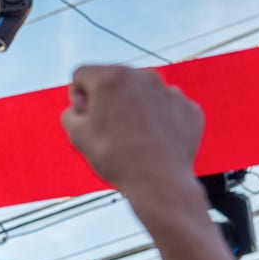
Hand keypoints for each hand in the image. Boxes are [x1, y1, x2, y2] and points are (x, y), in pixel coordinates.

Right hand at [61, 66, 202, 198]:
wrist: (159, 183)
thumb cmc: (117, 159)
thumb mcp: (76, 135)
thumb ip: (70, 113)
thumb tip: (80, 109)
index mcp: (111, 78)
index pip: (82, 75)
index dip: (78, 97)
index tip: (86, 117)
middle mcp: (142, 77)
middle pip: (114, 80)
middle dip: (107, 99)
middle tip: (107, 129)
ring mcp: (169, 91)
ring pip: (141, 92)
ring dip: (133, 108)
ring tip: (131, 137)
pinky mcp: (188, 107)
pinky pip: (165, 106)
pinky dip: (158, 119)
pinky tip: (153, 139)